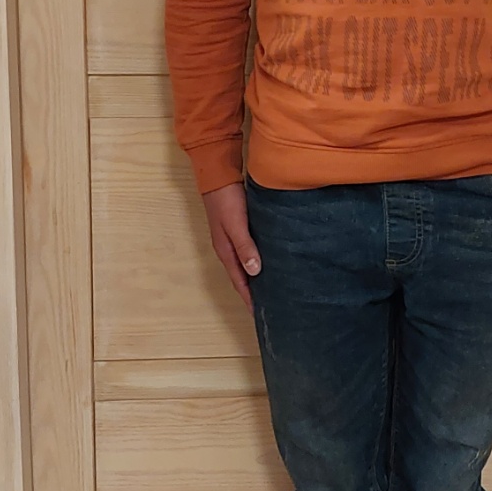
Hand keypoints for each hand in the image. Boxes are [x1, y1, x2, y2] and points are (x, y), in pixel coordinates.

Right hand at [202, 181, 260, 309]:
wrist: (218, 175)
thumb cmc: (226, 200)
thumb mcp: (236, 224)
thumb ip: (245, 247)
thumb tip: (255, 272)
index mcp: (226, 251)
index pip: (239, 282)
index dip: (249, 299)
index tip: (260, 314)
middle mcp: (228, 249)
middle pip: (242, 277)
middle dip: (254, 293)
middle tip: (271, 306)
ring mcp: (233, 239)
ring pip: (246, 264)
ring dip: (257, 278)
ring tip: (273, 288)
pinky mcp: (240, 229)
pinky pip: (250, 251)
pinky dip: (257, 261)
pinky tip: (270, 261)